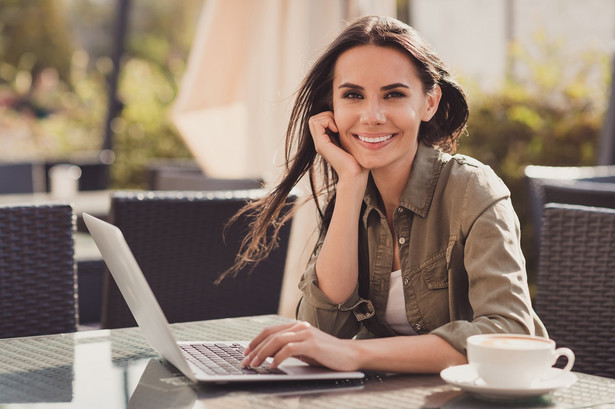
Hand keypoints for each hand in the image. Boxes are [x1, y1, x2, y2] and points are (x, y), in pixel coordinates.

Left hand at [241, 321, 359, 371]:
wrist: (350, 355)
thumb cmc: (327, 355)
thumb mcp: (304, 351)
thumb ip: (288, 349)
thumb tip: (268, 354)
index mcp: (297, 327)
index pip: (270, 331)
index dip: (255, 341)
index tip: (246, 352)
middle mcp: (300, 327)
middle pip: (270, 335)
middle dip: (254, 349)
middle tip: (245, 362)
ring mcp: (306, 334)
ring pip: (277, 341)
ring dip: (262, 354)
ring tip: (254, 365)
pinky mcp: (312, 344)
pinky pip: (289, 349)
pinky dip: (278, 358)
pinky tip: (272, 366)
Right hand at [309, 111, 366, 180]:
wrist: (354, 175)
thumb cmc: (357, 161)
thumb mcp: (351, 142)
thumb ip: (346, 133)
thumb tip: (350, 120)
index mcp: (326, 141)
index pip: (319, 121)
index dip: (329, 117)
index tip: (341, 125)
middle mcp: (320, 142)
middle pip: (314, 119)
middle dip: (327, 116)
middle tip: (339, 125)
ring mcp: (319, 144)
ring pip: (314, 120)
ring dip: (327, 118)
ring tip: (338, 127)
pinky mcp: (321, 145)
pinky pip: (317, 123)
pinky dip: (327, 121)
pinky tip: (337, 130)